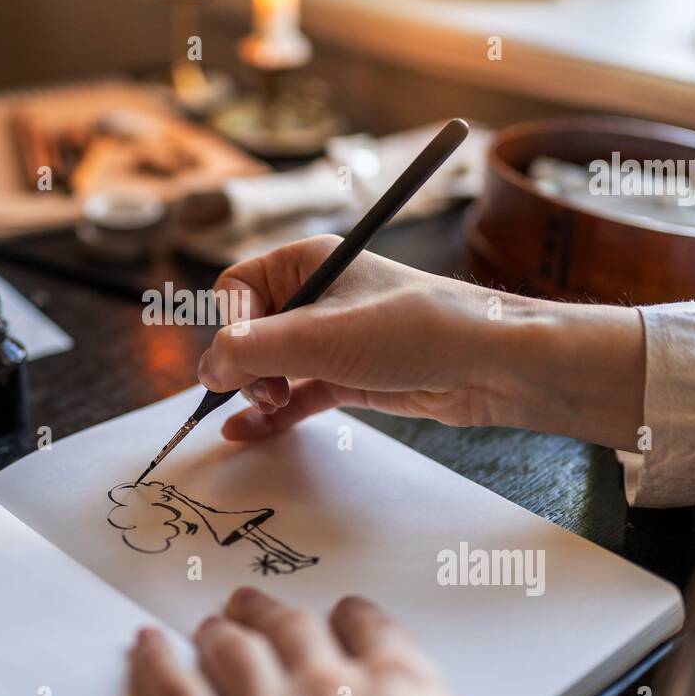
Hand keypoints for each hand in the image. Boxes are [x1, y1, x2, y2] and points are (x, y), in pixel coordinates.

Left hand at [128, 587, 471, 695]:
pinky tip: (148, 647)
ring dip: (220, 630)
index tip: (342, 614)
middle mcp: (330, 685)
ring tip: (211, 624)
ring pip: (234, 646)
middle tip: (255, 605)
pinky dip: (157, 661)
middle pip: (293, 626)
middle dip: (271, 613)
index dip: (348, 615)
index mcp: (399, 685)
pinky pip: (176, 689)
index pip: (369, 625)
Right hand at [197, 235, 645, 451]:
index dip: (229, 327)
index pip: (235, 289)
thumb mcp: (322, 336)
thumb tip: (205, 369)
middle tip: (264, 392)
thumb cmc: (413, 330)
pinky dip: (272, 413)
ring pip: (269, 366)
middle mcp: (314, 295)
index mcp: (305, 262)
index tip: (237, 365)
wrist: (489, 364)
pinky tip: (247, 433)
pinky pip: (293, 393)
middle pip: (248, 330)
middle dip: (244, 365)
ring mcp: (331, 338)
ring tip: (267, 411)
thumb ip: (254, 350)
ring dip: (257, 392)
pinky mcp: (347, 375)